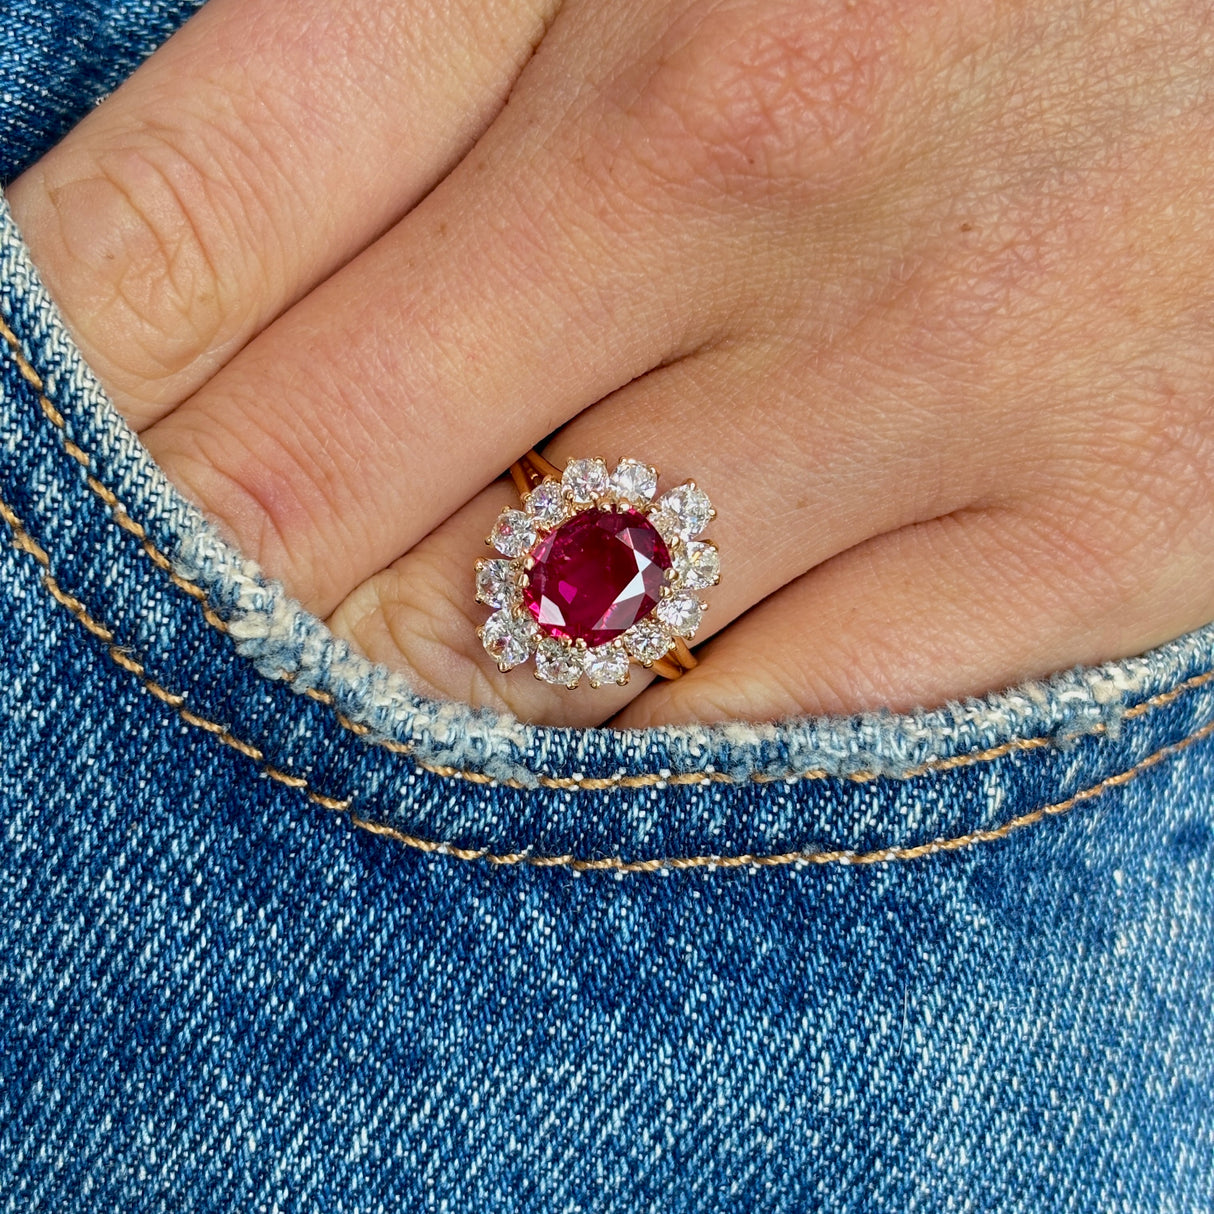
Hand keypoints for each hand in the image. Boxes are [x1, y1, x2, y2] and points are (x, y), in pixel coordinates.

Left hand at [9, 0, 1213, 727]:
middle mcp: (749, 152)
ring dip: (404, 700)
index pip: (175, 224)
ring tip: (388, 682)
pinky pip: (766, 730)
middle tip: (147, 643)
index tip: (16, 484)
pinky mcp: (1112, 527)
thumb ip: (415, 86)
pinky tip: (622, 706)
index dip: (46, 391)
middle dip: (188, 590)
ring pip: (521, 655)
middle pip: (301, 479)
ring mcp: (939, 362)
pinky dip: (644, 760)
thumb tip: (171, 320)